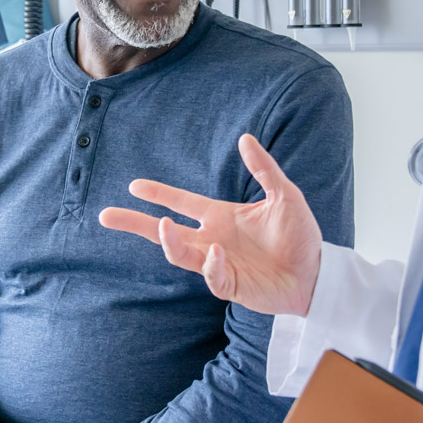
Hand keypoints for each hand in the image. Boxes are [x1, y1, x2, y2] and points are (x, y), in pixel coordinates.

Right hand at [99, 134, 323, 316]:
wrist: (316, 272)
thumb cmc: (299, 235)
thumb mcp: (284, 195)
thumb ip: (264, 168)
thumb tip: (245, 138)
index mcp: (221, 216)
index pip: (181, 202)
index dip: (158, 193)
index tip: (134, 185)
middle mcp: (212, 239)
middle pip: (164, 232)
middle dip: (135, 224)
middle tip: (105, 216)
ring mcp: (218, 264)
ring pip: (180, 254)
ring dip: (168, 242)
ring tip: (161, 227)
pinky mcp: (230, 284)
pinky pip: (212, 276)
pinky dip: (211, 264)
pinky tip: (216, 251)